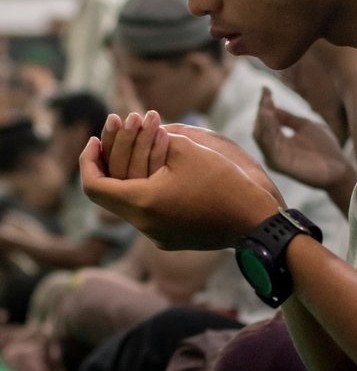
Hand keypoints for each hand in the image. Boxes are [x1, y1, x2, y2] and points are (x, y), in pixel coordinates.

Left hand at [80, 111, 283, 249]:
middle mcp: (144, 226)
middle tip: (118, 132)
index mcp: (142, 204)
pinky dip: (146, 187)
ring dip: (131, 172)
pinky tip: (159, 167)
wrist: (255, 220)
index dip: (88, 161)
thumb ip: (153, 139)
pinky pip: (148, 212)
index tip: (94, 139)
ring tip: (144, 145)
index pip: (93, 186)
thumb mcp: (186, 149)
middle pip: (109, 193)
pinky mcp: (172, 238)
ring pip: (129, 202)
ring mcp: (158, 237)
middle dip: (111, 158)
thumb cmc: (222, 182)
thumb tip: (134, 135)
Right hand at [254, 88, 356, 213]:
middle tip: (266, 96)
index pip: (266, 121)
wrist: (340, 168)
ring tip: (266, 105)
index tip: (266, 89)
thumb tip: (272, 107)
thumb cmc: (325, 148)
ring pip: (261, 136)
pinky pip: (269, 146)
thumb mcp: (305, 126)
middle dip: (262, 110)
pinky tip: (270, 118)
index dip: (265, 105)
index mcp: (278, 142)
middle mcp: (274, 150)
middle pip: (260, 128)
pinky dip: (268, 132)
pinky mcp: (281, 164)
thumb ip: (288, 118)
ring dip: (263, 120)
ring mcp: (275, 158)